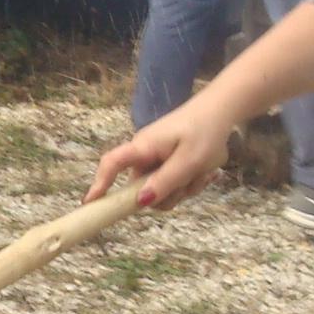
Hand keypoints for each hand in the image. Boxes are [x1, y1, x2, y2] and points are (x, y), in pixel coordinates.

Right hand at [86, 97, 233, 209]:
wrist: (223, 111)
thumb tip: (140, 202)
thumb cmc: (205, 131)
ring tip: (203, 173)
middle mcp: (145, 154)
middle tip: (192, 182)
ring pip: (162, 190)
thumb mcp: (189, 161)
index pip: (112, 163)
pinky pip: (173, 184)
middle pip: (143, 188)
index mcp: (144, 147)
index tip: (90, 203)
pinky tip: (206, 172)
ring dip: (183, 189)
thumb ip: (165, 182)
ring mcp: (157, 159)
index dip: (99, 183)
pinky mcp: (169, 162)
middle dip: (168, 194)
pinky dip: (189, 183)